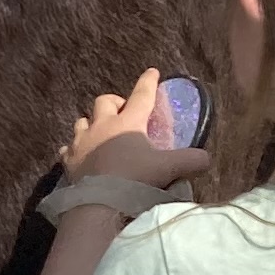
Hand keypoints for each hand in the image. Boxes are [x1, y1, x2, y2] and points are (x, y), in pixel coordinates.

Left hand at [63, 69, 213, 193]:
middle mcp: (102, 126)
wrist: (99, 202)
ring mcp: (82, 142)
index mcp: (128, 122)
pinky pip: (68, 148)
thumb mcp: (168, 168)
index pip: (141, 95)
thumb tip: (206, 158)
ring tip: (99, 132)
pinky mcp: (68, 159)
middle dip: (114, 102)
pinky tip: (80, 155)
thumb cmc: (135, 179)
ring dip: (91, 123)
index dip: (148, 82)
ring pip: (82, 121)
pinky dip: (75, 149)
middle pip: (104, 101)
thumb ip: (191, 161)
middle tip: (122, 111)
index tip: (152, 72)